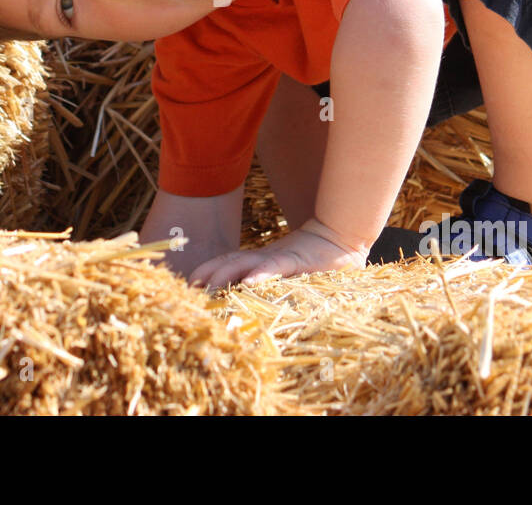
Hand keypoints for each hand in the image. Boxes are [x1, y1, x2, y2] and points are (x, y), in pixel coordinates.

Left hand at [188, 219, 368, 289]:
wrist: (343, 236)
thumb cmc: (318, 260)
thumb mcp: (290, 272)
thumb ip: (273, 280)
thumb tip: (250, 295)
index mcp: (262, 260)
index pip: (228, 262)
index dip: (207, 271)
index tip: (188, 284)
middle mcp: (265, 257)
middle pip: (229, 262)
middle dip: (207, 274)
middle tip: (188, 290)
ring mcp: (279, 257)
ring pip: (246, 263)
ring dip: (224, 275)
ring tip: (207, 288)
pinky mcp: (297, 260)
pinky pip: (275, 267)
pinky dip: (261, 274)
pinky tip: (248, 283)